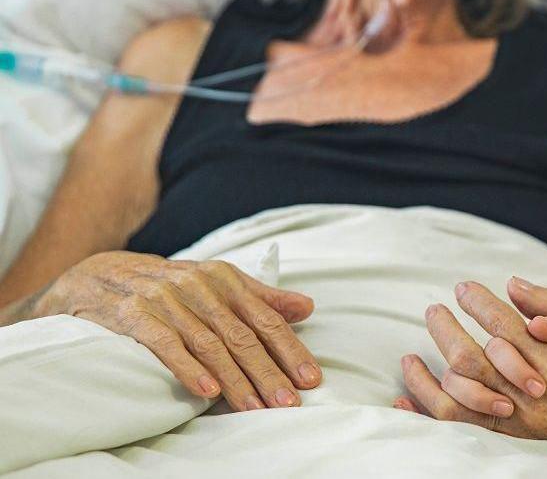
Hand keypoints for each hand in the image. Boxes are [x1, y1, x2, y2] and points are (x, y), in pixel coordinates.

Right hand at [34, 251, 322, 410]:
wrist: (100, 274)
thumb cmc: (171, 286)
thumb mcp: (218, 284)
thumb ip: (261, 298)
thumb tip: (307, 307)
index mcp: (224, 279)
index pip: (265, 319)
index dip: (290, 350)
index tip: (310, 379)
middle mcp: (198, 285)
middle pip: (241, 336)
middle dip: (268, 372)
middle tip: (287, 403)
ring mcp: (165, 299)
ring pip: (209, 344)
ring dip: (235, 380)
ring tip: (255, 408)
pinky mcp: (134, 314)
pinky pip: (165, 343)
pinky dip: (188, 368)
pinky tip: (208, 392)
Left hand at [395, 278, 546, 463]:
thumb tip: (513, 285)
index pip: (504, 328)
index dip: (479, 305)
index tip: (462, 287)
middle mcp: (532, 399)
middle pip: (472, 361)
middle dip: (445, 331)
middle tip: (432, 308)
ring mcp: (520, 425)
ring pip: (458, 400)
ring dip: (427, 376)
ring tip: (408, 356)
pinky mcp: (513, 441)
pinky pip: (461, 431)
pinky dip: (429, 415)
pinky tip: (404, 401)